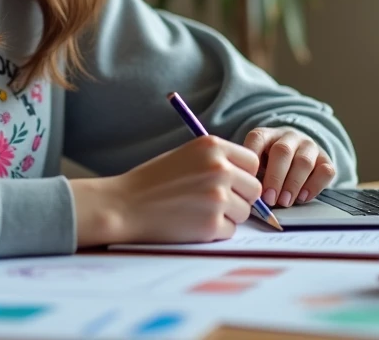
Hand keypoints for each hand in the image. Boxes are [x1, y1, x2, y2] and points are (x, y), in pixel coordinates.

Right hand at [69, 135, 261, 246]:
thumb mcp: (186, 155)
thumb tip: (248, 178)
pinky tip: (191, 223)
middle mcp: (219, 169)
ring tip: (197, 211)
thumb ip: (217, 161)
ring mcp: (217, 197)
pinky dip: (215, 231)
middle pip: (254, 189)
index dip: (243, 175)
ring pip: (244, 212)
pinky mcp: (212, 224)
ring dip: (227, 215)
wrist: (125, 205)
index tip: (231, 183)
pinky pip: (229, 231)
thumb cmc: (152, 181)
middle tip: (215, 202)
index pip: (252, 162)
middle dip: (240, 197)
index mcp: (212, 146)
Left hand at [243, 126, 335, 207]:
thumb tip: (250, 195)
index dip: (252, 160)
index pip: (257, 139)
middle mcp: (289, 137)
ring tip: (284, 202)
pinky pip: (325, 171)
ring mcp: (310, 146)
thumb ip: (254, 174)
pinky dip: (314, 187)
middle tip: (269, 199)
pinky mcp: (326, 159)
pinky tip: (303, 197)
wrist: (300, 152)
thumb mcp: (258, 163)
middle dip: (275, 177)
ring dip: (293, 184)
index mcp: (268, 135)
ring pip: (305, 162)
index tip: (249, 181)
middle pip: (283, 151)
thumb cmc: (272, 163)